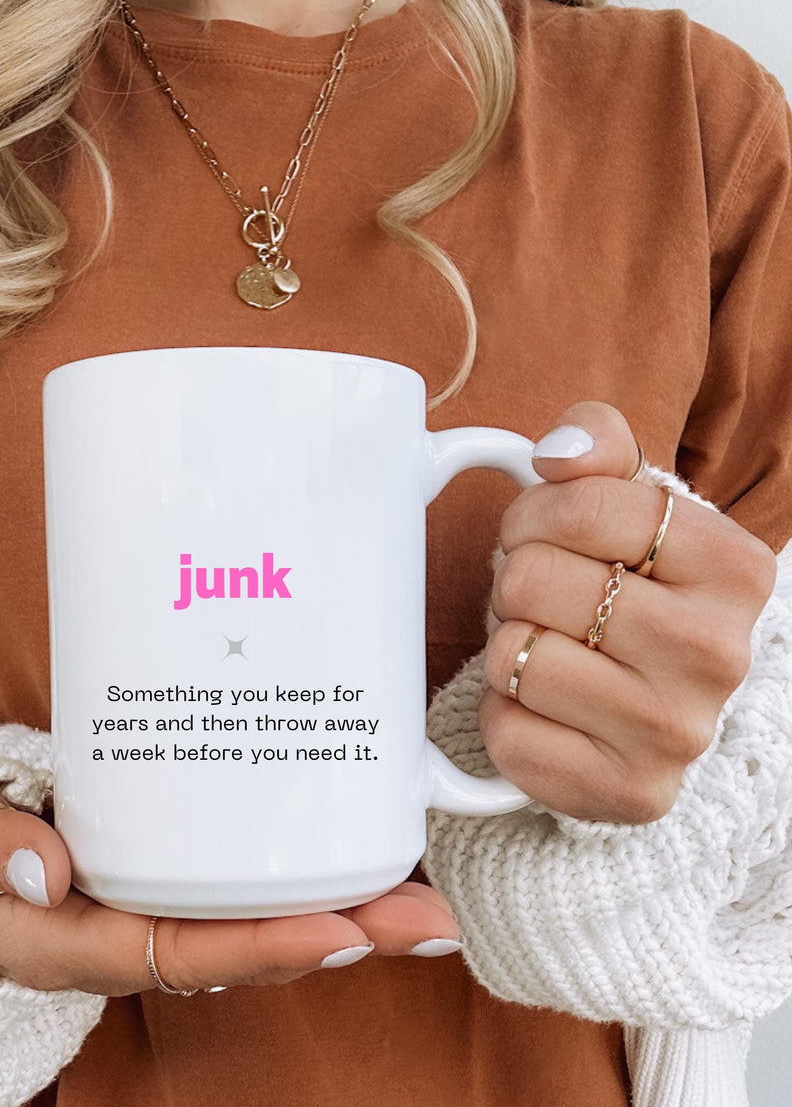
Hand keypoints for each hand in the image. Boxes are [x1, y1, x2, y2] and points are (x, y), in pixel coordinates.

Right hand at [0, 776, 463, 995]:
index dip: (265, 946)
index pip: (181, 952)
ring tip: (416, 895)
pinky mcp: (145, 868)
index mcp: (69, 940)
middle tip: (428, 917)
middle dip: (339, 935)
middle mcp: (119, 933)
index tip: (344, 930)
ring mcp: (136, 904)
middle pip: (241, 947)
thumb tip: (44, 866)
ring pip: (246, 920)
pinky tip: (338, 855)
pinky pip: (225, 884)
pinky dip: (288, 878)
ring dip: (333, 910)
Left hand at [480, 402, 777, 824]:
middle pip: (530, 579)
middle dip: (514, 581)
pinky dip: (505, 713)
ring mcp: (677, 733)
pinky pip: (506, 732)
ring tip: (548, 649)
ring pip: (512, 655)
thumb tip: (559, 450)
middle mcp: (718, 654)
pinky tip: (546, 708)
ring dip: (508, 646)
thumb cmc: (628, 591)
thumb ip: (599, 445)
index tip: (546, 535)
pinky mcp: (626, 793)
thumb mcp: (629, 505)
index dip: (534, 514)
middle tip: (544, 602)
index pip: (581, 504)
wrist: (648, 706)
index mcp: (734, 567)